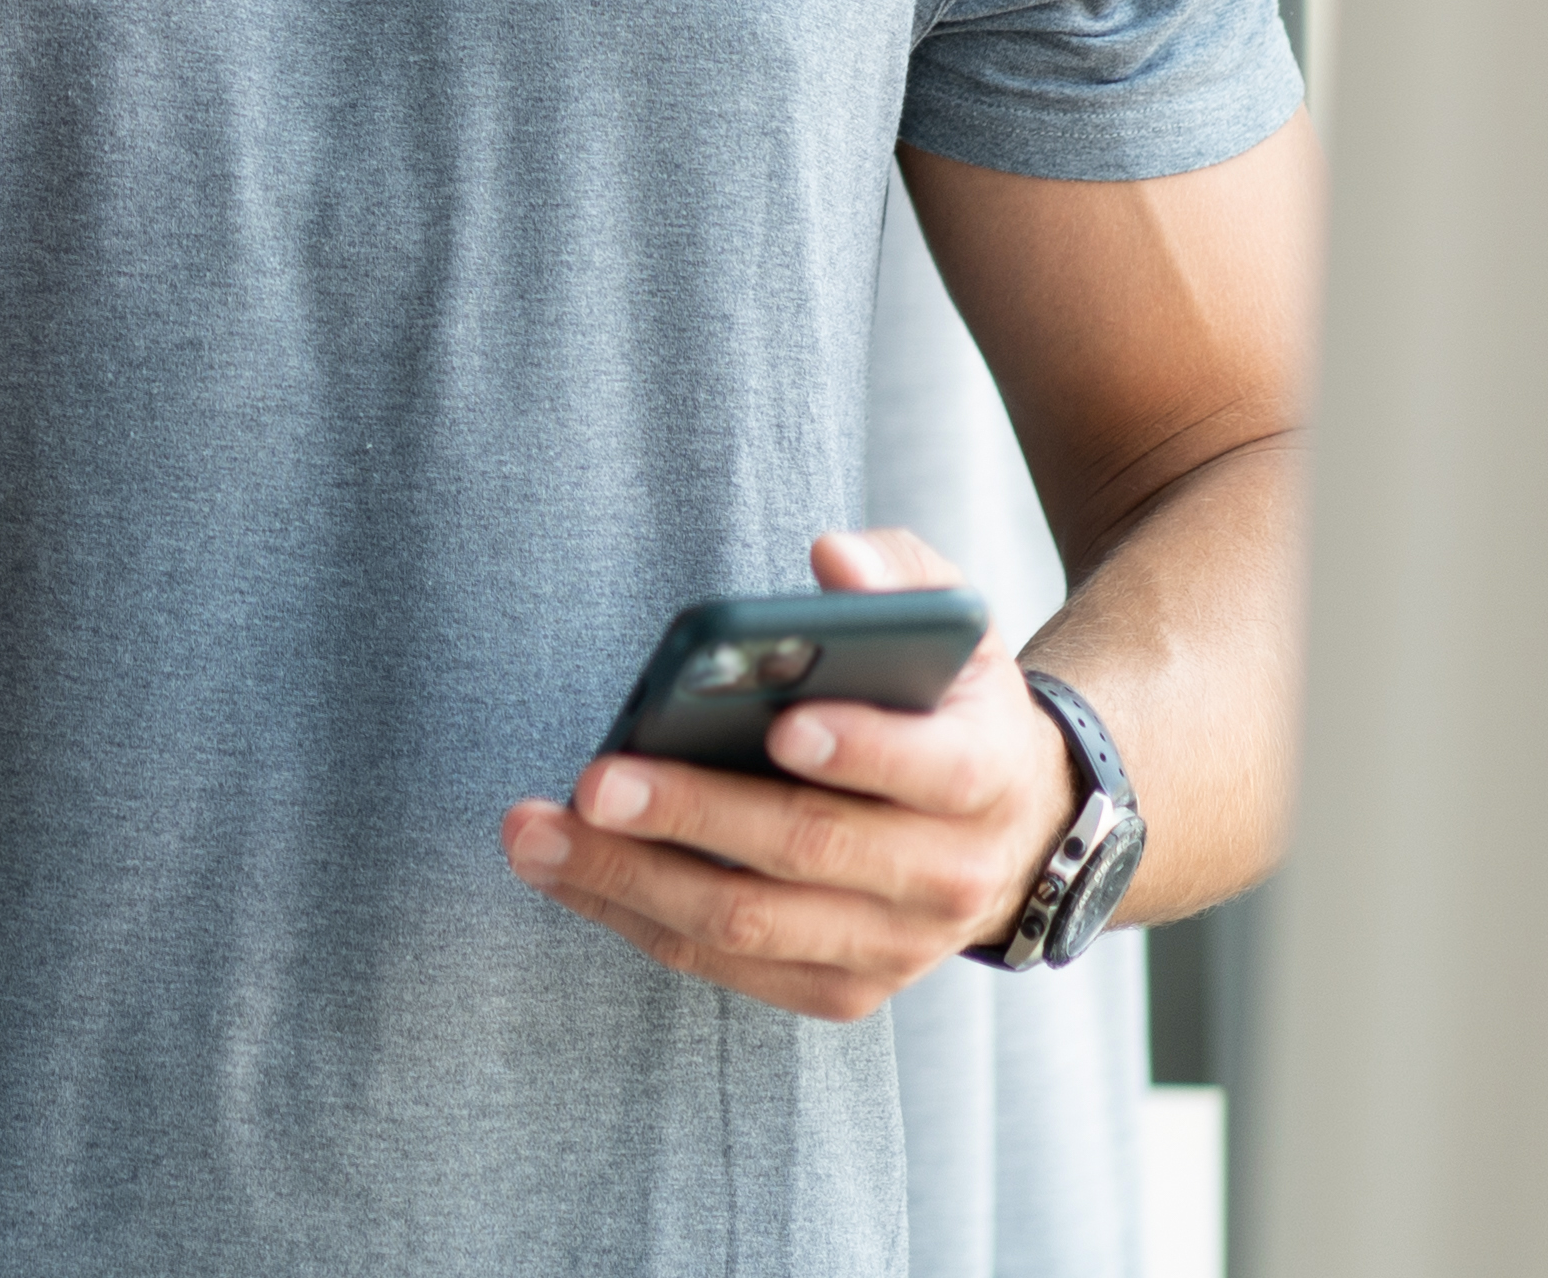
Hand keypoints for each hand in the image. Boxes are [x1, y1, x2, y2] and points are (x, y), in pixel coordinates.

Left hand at [502, 530, 1080, 1023]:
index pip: (932, 768)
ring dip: (630, 880)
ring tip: (535, 834)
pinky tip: (569, 874)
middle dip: (693, 814)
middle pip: (810, 850)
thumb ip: (900, 579)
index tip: (782, 725)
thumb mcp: (955, 628)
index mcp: (983, 773)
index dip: (862, 748)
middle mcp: (948, 875)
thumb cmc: (950, 706)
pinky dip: (640, 919)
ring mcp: (895, 945)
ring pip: (751, 923)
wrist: (1011, 834)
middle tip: (592, 782)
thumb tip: (835, 560)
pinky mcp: (845, 988)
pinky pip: (729, 965)